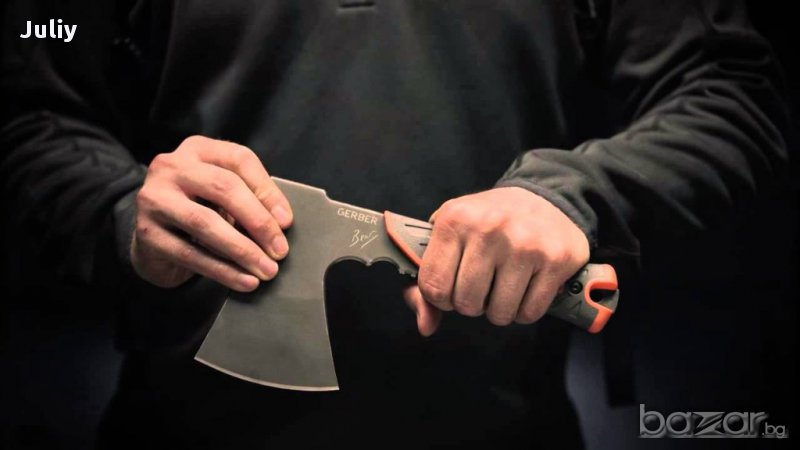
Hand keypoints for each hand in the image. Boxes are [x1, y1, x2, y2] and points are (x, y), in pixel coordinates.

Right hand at [131, 136, 292, 291]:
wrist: (154, 241)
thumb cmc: (200, 211)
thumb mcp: (224, 196)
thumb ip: (250, 199)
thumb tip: (282, 223)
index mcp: (197, 149)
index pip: (239, 159)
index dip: (267, 191)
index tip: (287, 222)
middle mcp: (171, 167)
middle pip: (223, 187)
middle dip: (258, 222)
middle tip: (280, 251)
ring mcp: (154, 198)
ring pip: (205, 223)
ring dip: (242, 250)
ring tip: (267, 270)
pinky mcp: (146, 233)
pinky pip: (190, 254)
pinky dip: (223, 271)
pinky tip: (245, 281)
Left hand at [403, 187, 588, 335]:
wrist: (542, 197)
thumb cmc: (488, 222)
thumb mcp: (450, 235)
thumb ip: (428, 280)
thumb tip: (426, 326)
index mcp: (455, 219)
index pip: (433, 286)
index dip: (441, 298)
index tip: (452, 287)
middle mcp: (489, 229)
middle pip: (467, 303)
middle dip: (472, 304)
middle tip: (482, 285)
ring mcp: (524, 245)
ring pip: (499, 313)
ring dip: (499, 310)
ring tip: (503, 286)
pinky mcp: (554, 260)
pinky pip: (529, 313)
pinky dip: (524, 310)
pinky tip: (525, 287)